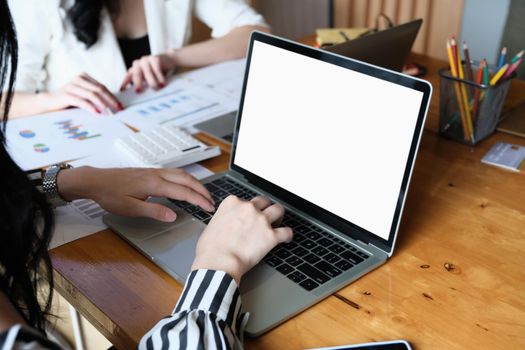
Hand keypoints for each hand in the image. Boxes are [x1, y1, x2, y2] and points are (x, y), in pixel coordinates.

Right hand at [46, 73, 122, 113]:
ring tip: (109, 112)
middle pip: (99, 90)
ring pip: (92, 95)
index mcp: (84, 77)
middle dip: (111, 100)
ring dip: (103, 104)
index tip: (120, 106)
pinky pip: (82, 101)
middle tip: (118, 109)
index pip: (102, 87)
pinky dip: (91, 107)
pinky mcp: (66, 94)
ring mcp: (72, 86)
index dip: (112, 96)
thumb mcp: (83, 96)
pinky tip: (97, 113)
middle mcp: (78, 79)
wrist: (49, 102)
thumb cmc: (68, 100)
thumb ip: (94, 96)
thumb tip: (112, 104)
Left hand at [57, 167, 214, 221]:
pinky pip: (174, 172)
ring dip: (195, 183)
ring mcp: (154, 171)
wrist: (96, 180)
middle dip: (202, 190)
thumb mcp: (131, 208)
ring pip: (182, 174)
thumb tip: (173, 215)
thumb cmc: (110, 195)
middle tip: (212, 202)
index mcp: (154, 184)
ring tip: (203, 194)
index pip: (184, 192)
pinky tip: (186, 185)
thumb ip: (154, 211)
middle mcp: (157, 174)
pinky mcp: (150, 171)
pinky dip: (186, 179)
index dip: (199, 200)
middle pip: (187, 179)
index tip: (209, 208)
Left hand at [120, 53, 176, 91]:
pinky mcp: (155, 58)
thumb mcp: (149, 79)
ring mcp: (146, 60)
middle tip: (138, 91)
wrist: (168, 61)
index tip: (122, 91)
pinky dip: (160, 77)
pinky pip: (156, 69)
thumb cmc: (157, 73)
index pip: (128, 77)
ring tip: (156, 88)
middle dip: (137, 83)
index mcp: (134, 70)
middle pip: (136, 74)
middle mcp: (138, 64)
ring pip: (147, 72)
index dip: (124, 84)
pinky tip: (162, 83)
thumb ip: (144, 85)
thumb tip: (142, 97)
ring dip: (152, 81)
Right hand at [191, 196, 292, 283]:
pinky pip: (287, 231)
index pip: (245, 200)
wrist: (218, 262)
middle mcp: (248, 208)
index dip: (248, 209)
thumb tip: (227, 225)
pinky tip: (286, 239)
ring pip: (278, 210)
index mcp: (232, 203)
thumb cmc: (210, 249)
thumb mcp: (212, 225)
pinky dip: (288, 235)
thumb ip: (224, 219)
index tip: (248, 215)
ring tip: (278, 222)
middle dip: (265, 208)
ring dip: (279, 216)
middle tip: (265, 216)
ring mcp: (261, 221)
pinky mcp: (271, 236)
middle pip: (264, 201)